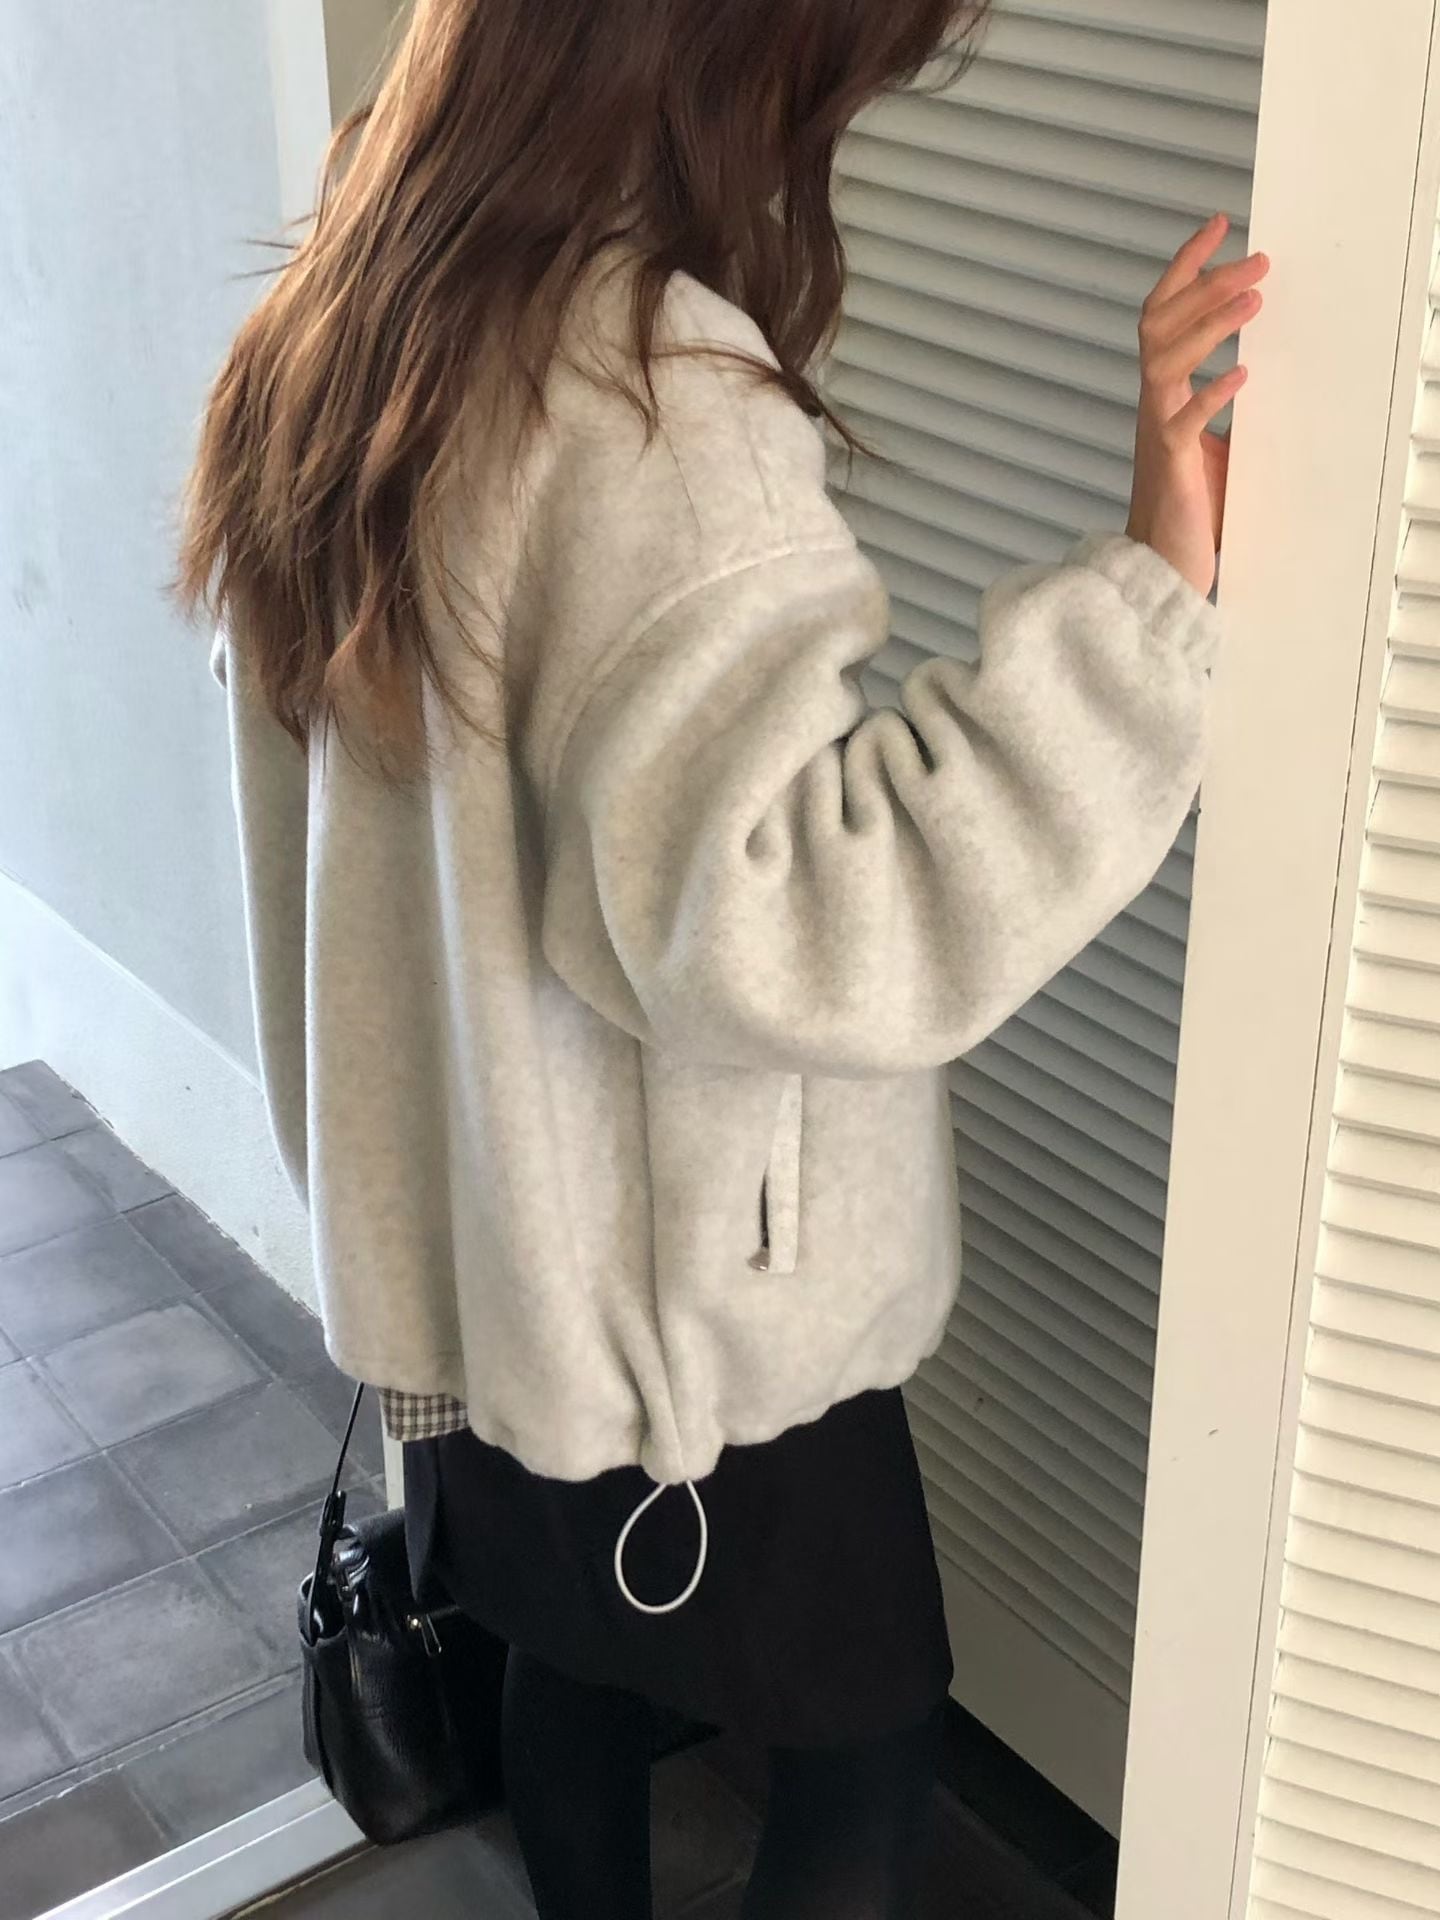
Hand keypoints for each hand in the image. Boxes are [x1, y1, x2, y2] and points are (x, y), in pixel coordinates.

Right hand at [1125, 212, 1268, 597]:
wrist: (1161, 566)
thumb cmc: (1188, 509)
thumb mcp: (1210, 443)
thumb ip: (1218, 405)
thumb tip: (1251, 364)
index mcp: (1162, 394)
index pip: (1163, 312)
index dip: (1185, 266)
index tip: (1218, 225)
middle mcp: (1153, 404)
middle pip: (1163, 324)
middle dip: (1205, 283)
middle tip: (1256, 258)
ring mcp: (1158, 432)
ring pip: (1167, 360)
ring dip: (1210, 324)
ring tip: (1254, 298)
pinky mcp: (1172, 465)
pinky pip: (1184, 420)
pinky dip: (1211, 394)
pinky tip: (1241, 374)